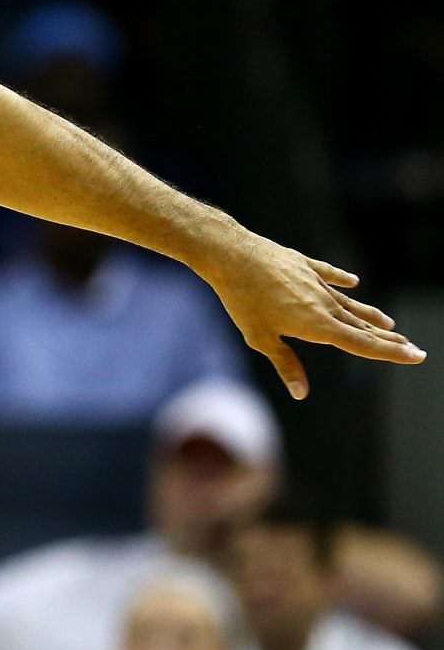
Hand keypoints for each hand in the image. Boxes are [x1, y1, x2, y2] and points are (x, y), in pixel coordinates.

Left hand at [195, 231, 422, 398]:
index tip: (416, 356)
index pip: (362, 343)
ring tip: (388, 323)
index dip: (390, 352)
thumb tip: (301, 393)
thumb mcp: (261, 338)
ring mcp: (315, 282)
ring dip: (369, 314)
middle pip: (361, 325)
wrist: (234, 256)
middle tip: (411, 347)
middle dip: (387, 338)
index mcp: (318, 324)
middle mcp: (324, 303)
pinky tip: (353, 282)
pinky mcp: (303, 264)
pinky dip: (341, 279)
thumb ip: (286, 364)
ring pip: (349, 302)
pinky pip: (328, 274)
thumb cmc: (243, 300)